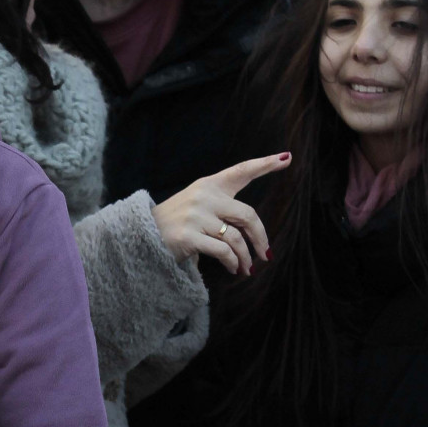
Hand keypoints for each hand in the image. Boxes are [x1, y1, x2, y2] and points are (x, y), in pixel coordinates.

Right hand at [151, 152, 289, 276]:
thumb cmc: (175, 223)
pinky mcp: (188, 236)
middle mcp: (204, 196)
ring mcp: (195, 216)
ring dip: (245, 257)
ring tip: (246, 269)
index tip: (286, 157)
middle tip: (266, 255)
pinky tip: (233, 269)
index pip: (241, 171)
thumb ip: (222, 209)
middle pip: (247, 215)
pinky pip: (223, 252)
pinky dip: (233, 263)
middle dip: (261, 238)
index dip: (265, 164)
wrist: (140, 235)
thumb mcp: (197, 205)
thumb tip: (255, 235)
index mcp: (209, 185)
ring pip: (235, 238)